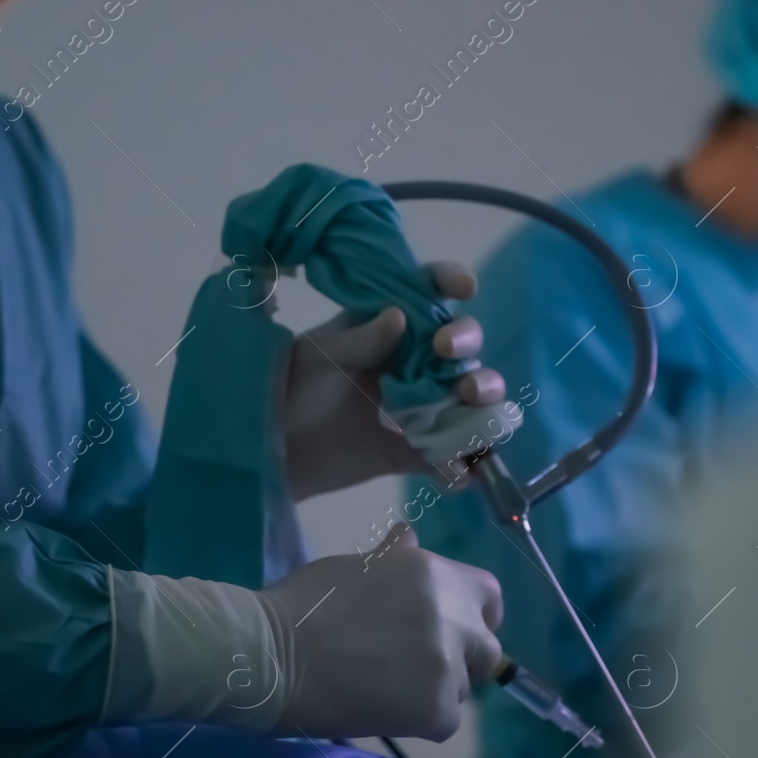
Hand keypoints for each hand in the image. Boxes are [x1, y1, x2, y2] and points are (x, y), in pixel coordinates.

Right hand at [255, 538, 503, 740]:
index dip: (475, 615)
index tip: (455, 629)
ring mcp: (449, 665)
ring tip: (387, 689)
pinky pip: (445, 721)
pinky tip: (381, 711)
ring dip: (438, 689)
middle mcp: (453, 616)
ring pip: (464, 686)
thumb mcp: (354, 567)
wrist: (271, 656)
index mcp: (434, 574)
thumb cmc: (302, 605)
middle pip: (487, 647)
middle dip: (462, 659)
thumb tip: (410, 538)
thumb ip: (395, 559)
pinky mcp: (437, 710)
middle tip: (417, 668)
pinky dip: (420, 721)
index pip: (488, 595)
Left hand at [282, 261, 505, 500]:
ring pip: (471, 402)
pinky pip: (451, 459)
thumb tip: (399, 317)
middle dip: (470, 352)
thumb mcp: (319, 356)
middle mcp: (415, 363)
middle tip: (453, 363)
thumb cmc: (290, 387)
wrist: (272, 450)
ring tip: (473, 409)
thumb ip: (359, 340)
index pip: (427, 294)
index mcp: (390, 327)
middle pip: (462, 350)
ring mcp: (421, 408)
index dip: (450, 284)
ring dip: (484, 404)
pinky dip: (462, 468)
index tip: (464, 288)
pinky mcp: (416, 452)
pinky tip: (459, 473)